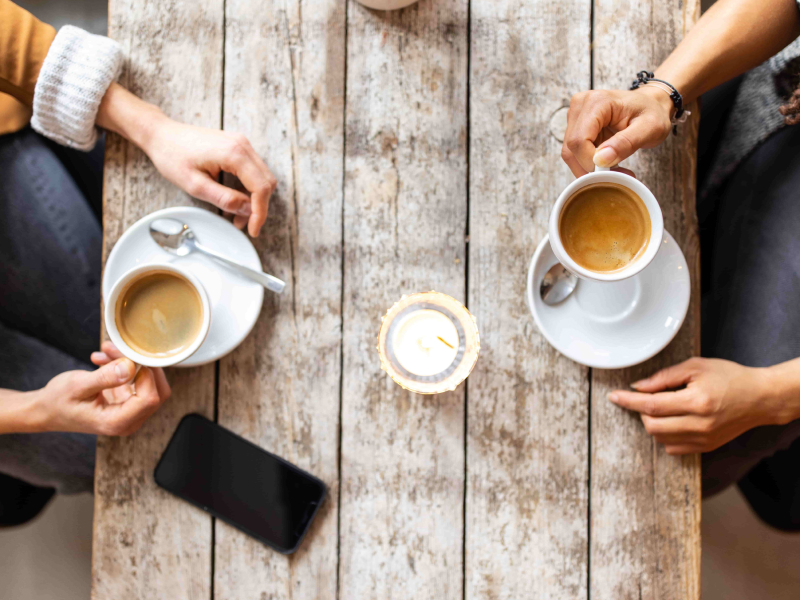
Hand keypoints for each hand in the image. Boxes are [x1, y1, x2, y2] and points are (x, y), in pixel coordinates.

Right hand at [26, 342, 170, 435]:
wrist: (47, 410)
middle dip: (142, 365)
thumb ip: (105, 378)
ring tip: (106, 351)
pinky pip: (137, 381)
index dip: (146, 375)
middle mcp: (128, 420)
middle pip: (157, 391)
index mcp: (117, 422)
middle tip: (119, 349)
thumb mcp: (77, 386)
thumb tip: (130, 367)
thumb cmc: (57, 402)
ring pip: (149, 383)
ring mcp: (130, 412)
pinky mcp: (127, 401)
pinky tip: (105, 360)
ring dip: (132, 363)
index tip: (128, 357)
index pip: (150, 398)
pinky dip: (125, 367)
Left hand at [142, 117, 276, 236]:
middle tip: (243, 225)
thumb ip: (224, 199)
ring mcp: (241, 144)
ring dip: (254, 199)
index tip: (253, 230)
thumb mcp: (195, 185)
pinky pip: (253, 170)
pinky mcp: (237, 146)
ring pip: (262, 177)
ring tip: (237, 215)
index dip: (260, 212)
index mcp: (234, 153)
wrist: (161, 135)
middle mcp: (242, 145)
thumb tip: (247, 210)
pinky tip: (235, 199)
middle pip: (267, 182)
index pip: (261, 187)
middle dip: (258, 207)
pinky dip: (248, 188)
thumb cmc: (172, 156)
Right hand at [561, 85, 673, 176]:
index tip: (612, 172)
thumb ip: (626, 143)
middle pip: (571, 149)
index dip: (591, 162)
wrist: (651, 104)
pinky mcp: (575, 126)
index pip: (579, 140)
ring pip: (570, 153)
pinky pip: (575, 152)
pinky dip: (588, 163)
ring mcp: (575, 115)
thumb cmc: (652, 112)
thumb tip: (600, 160)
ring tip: (614, 169)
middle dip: (590, 168)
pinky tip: (607, 162)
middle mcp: (580, 105)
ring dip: (589, 168)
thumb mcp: (650, 128)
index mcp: (596, 102)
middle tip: (615, 174)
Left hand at [607, 358, 774, 454]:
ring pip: (660, 438)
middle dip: (641, 411)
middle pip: (651, 425)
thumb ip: (664, 377)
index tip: (613, 396)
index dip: (628, 401)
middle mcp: (699, 425)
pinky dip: (665, 435)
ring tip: (665, 406)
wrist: (760, 398)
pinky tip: (673, 420)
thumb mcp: (696, 367)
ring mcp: (703, 440)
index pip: (651, 405)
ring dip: (653, 422)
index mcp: (696, 402)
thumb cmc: (729, 377)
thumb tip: (638, 387)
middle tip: (649, 396)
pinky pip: (673, 447)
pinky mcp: (705, 447)